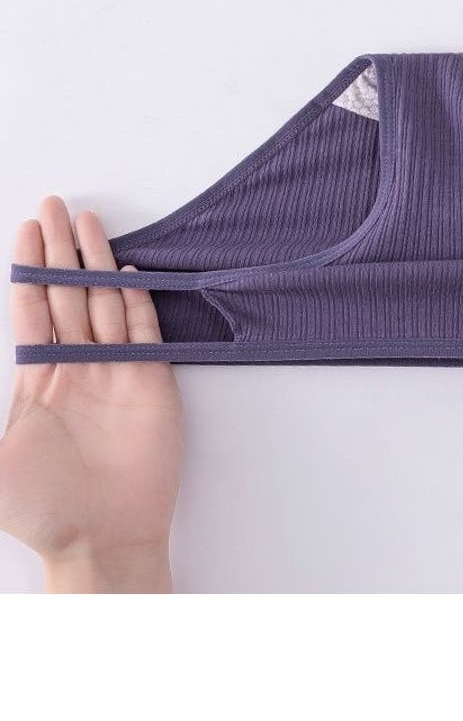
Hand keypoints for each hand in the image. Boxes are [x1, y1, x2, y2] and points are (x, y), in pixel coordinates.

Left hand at [1, 197, 181, 591]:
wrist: (102, 538)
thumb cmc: (41, 508)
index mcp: (38, 379)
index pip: (34, 310)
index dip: (30, 269)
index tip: (28, 229)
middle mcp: (78, 367)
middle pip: (69, 295)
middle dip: (61, 251)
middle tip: (57, 206)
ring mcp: (117, 373)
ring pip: (105, 305)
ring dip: (97, 264)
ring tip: (90, 223)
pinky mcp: (152, 385)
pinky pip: (144, 334)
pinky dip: (138, 304)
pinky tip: (128, 275)